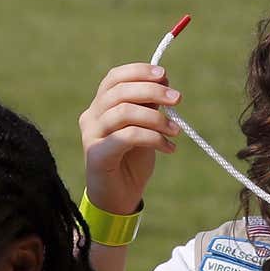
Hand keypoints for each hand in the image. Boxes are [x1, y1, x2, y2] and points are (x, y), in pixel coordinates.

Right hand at [78, 62, 181, 214]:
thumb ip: (148, 106)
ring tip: (176, 130)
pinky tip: (169, 148)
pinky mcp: (96, 155)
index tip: (164, 75)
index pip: (115, 77)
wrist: (118, 199)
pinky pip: (127, 136)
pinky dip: (153, 138)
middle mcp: (91, 116)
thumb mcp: (144, 128)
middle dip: (152, 91)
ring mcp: (91, 135)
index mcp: (100, 105)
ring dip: (156, 117)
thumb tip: (164, 81)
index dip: (139, 72)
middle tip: (178, 99)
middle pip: (120, 91)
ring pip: (124, 111)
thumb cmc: (132, 161)